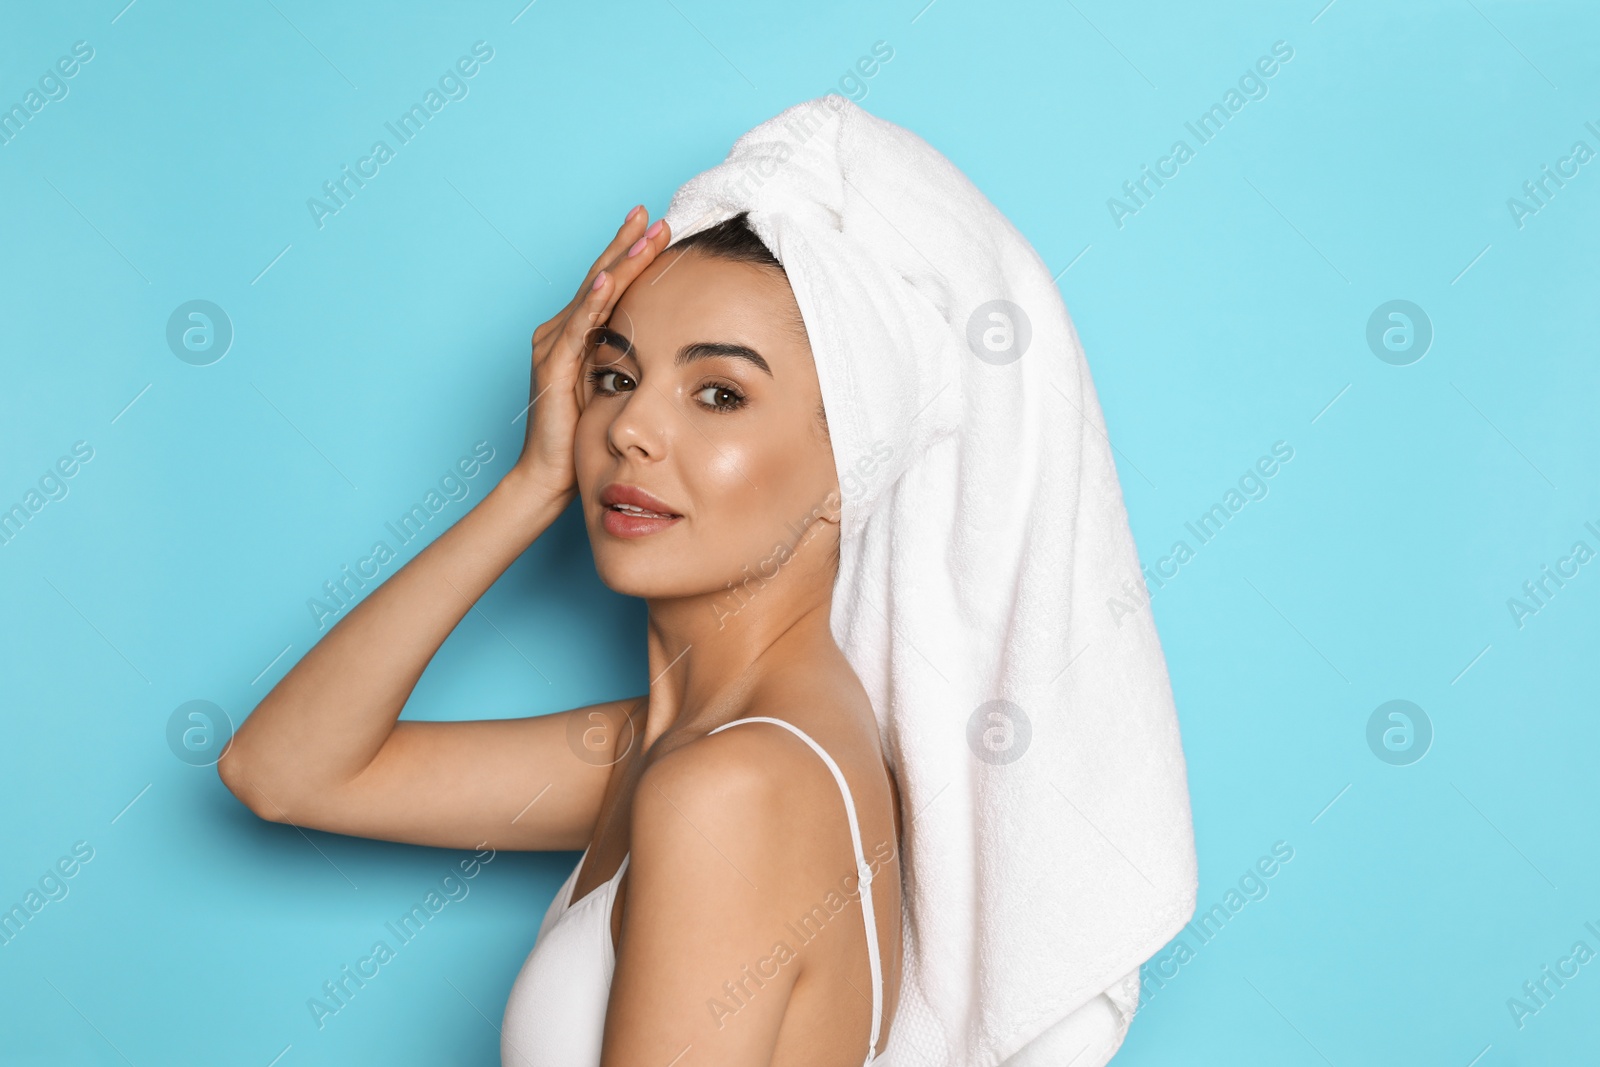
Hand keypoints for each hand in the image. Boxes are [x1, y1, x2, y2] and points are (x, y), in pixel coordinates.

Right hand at [514, 205, 672, 500]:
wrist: (548, 477)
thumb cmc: (583, 438)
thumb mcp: (615, 389)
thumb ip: (630, 362)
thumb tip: (669, 344)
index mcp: (576, 333)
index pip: (608, 284)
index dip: (631, 254)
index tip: (659, 226)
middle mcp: (560, 331)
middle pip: (600, 277)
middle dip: (628, 244)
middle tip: (655, 214)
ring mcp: (552, 345)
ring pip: (592, 293)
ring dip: (619, 262)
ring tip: (642, 233)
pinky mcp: (552, 366)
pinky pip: (577, 328)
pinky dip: (592, 302)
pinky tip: (608, 281)